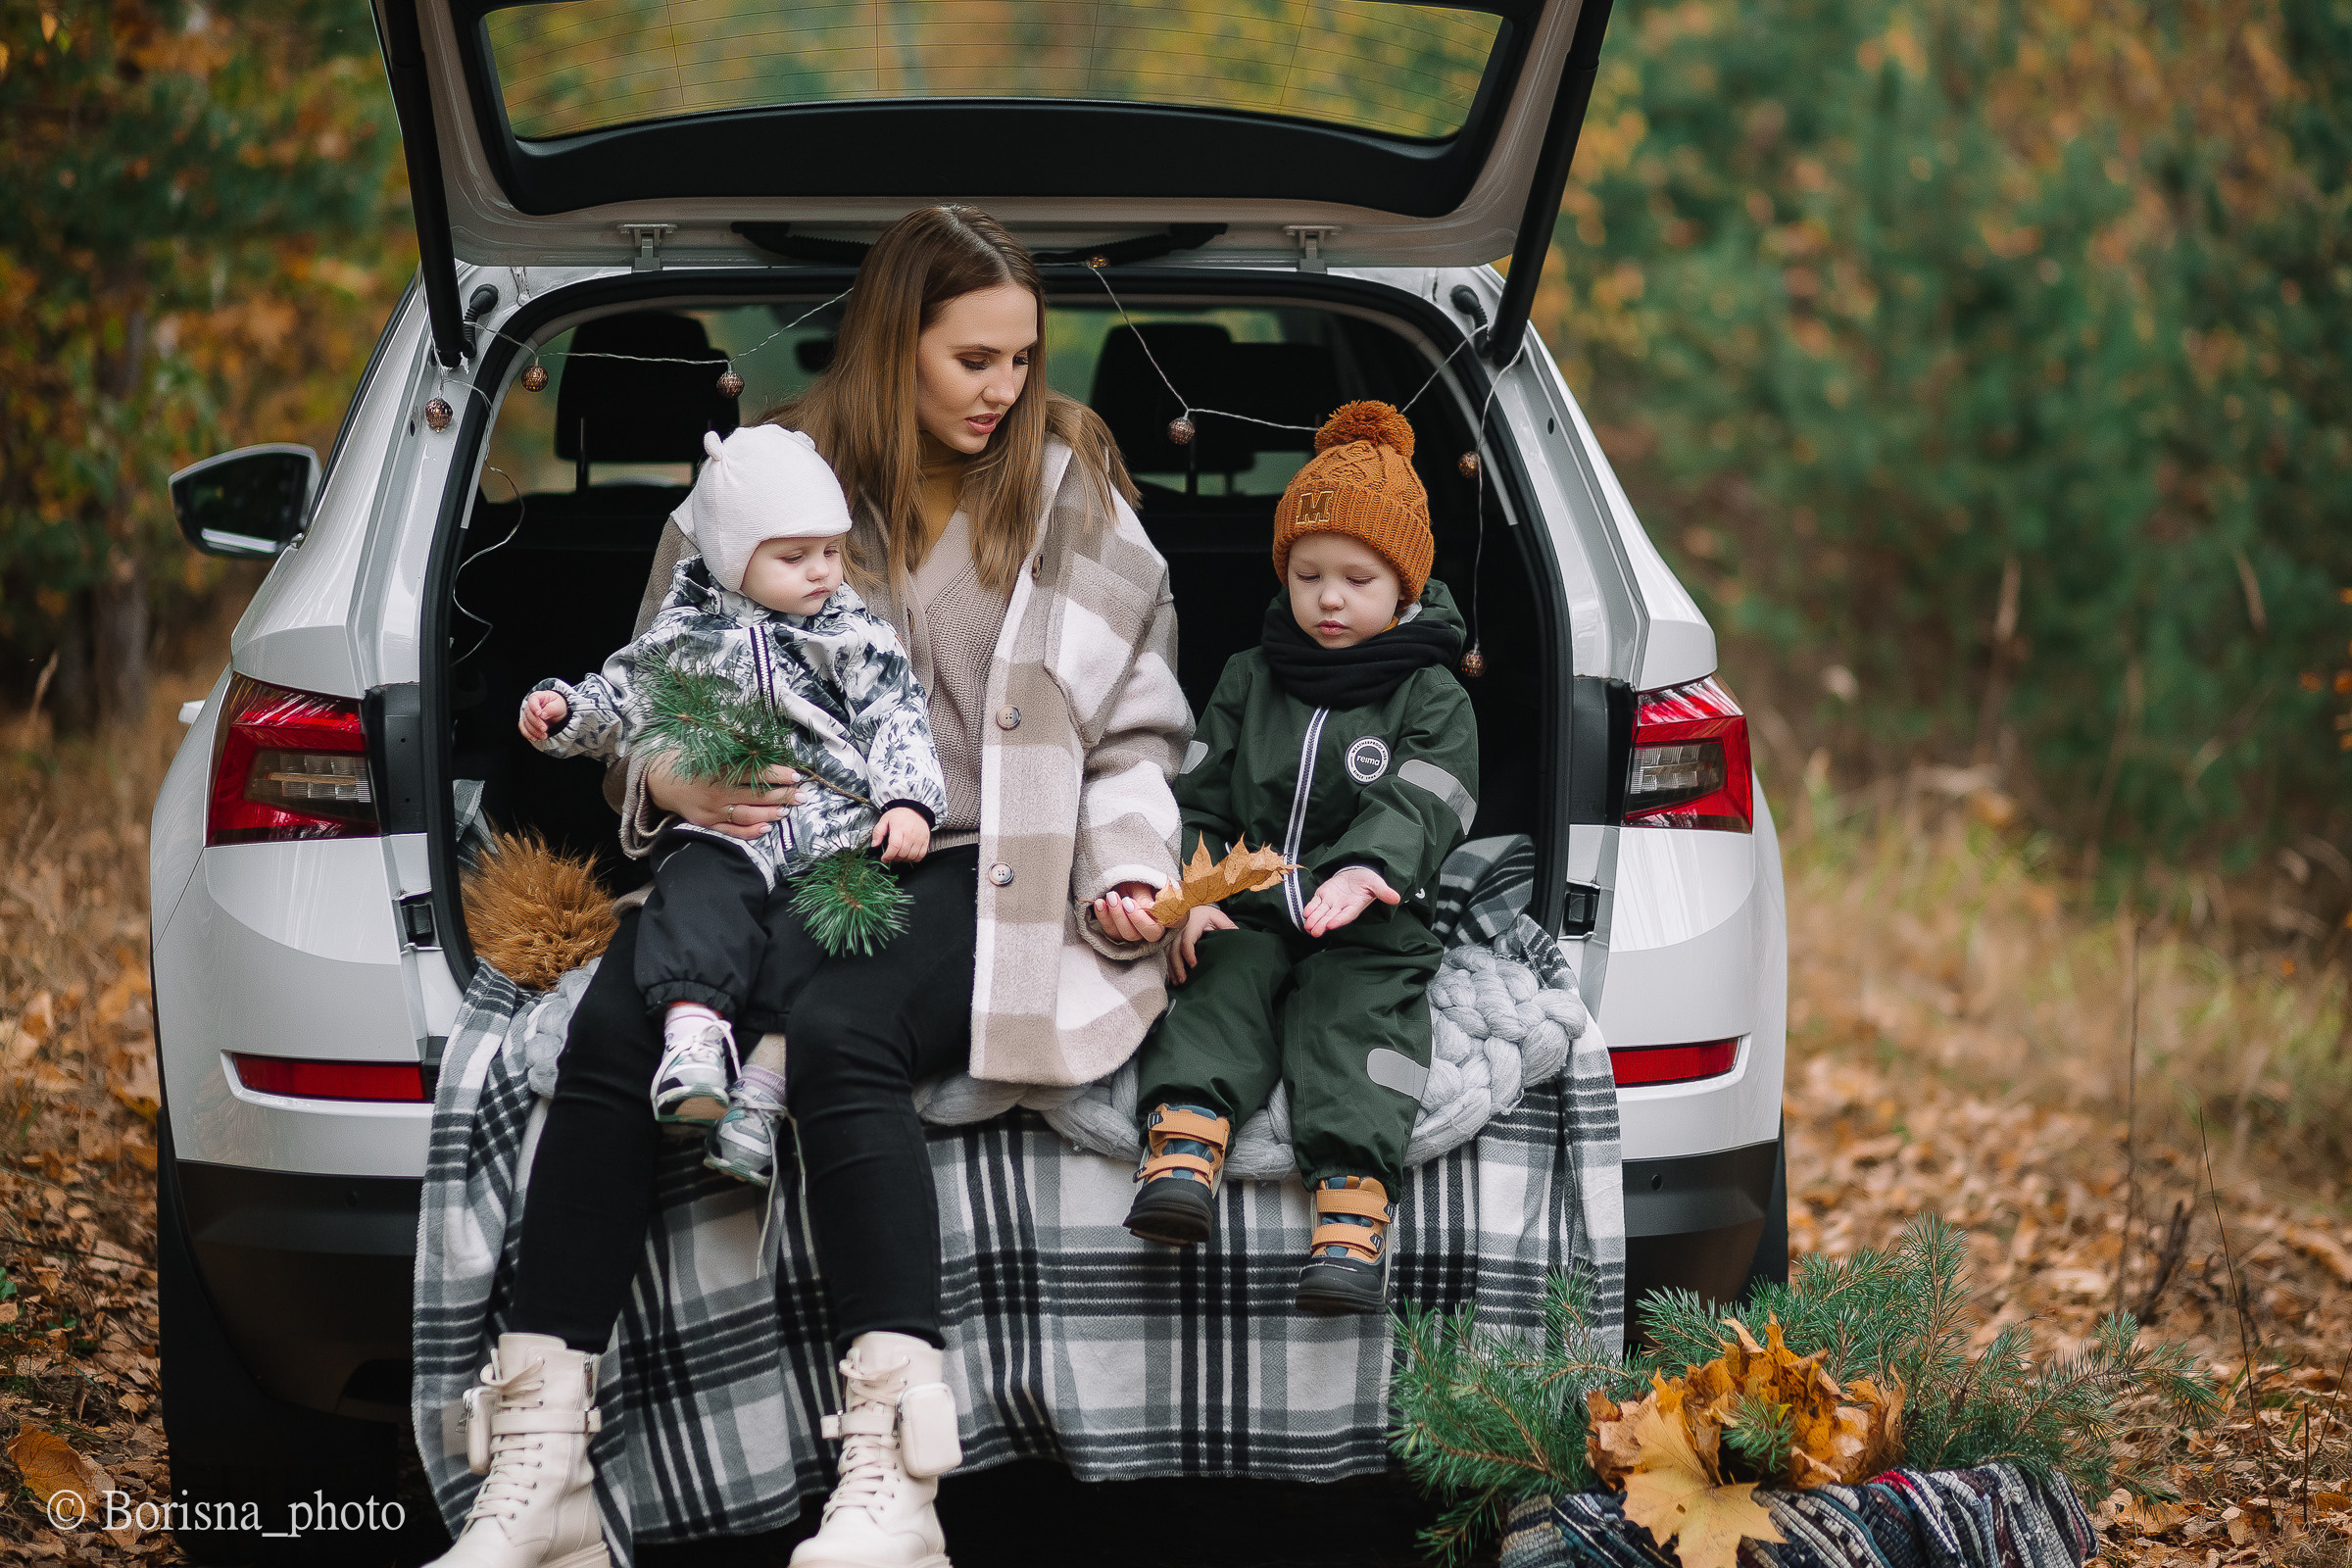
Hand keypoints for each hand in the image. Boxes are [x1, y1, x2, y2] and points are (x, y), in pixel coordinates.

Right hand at [519, 690, 567, 741]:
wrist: (557, 712)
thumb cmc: (558, 706)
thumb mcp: (560, 705)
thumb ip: (552, 708)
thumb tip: (543, 714)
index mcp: (539, 697)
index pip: (533, 699)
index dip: (534, 707)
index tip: (539, 714)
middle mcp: (530, 705)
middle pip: (528, 713)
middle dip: (536, 723)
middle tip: (545, 729)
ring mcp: (527, 715)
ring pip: (525, 723)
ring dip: (534, 731)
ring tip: (544, 736)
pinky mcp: (527, 723)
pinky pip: (523, 729)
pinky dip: (528, 734)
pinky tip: (536, 738)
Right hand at [645, 752, 801, 841]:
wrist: (658, 781)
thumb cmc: (688, 762)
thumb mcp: (707, 750)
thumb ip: (732, 750)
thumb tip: (759, 746)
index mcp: (718, 770)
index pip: (754, 773)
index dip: (776, 774)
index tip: (794, 774)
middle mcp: (716, 792)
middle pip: (755, 795)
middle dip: (782, 795)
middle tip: (801, 795)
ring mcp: (712, 810)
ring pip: (747, 815)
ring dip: (770, 813)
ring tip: (788, 810)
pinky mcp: (707, 823)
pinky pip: (732, 831)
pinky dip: (750, 832)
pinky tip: (766, 828)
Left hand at [872, 807, 930, 863]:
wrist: (916, 810)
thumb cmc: (900, 815)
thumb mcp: (885, 819)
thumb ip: (878, 832)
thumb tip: (874, 845)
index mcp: (899, 827)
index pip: (894, 846)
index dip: (888, 856)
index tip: (884, 858)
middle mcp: (911, 834)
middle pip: (902, 853)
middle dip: (894, 858)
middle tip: (891, 855)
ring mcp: (920, 838)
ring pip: (911, 857)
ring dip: (903, 859)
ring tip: (899, 854)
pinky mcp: (926, 841)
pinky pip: (920, 856)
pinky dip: (913, 859)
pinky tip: (908, 854)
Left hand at [1091, 880, 1165, 945]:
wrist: (1125, 881)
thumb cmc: (1138, 884)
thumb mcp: (1143, 886)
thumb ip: (1145, 897)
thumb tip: (1150, 907)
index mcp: (1159, 922)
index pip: (1154, 931)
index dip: (1141, 920)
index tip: (1130, 901)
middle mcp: (1145, 931)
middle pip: (1135, 935)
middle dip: (1124, 917)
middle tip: (1121, 899)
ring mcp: (1129, 932)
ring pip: (1120, 934)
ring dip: (1114, 914)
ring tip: (1110, 896)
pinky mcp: (1115, 931)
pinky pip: (1107, 929)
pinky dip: (1102, 915)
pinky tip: (1099, 902)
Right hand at [1167, 904, 1235, 983]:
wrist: (1193, 908)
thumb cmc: (1207, 914)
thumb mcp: (1218, 917)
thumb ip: (1228, 927)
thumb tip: (1239, 938)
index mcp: (1191, 923)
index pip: (1187, 940)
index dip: (1189, 954)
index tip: (1194, 966)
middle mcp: (1178, 929)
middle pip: (1174, 950)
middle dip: (1178, 966)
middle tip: (1183, 980)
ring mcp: (1172, 935)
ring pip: (1168, 953)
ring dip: (1172, 968)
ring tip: (1178, 982)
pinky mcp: (1169, 939)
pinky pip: (1166, 953)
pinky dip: (1169, 965)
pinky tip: (1173, 976)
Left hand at [1300, 866, 1399, 936]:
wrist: (1356, 872)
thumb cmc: (1368, 880)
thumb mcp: (1376, 883)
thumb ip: (1383, 892)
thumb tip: (1396, 898)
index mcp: (1355, 906)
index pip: (1347, 915)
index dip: (1339, 920)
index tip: (1331, 924)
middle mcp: (1342, 907)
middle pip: (1331, 917)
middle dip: (1322, 924)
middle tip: (1314, 932)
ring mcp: (1332, 902)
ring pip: (1321, 913)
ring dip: (1314, 919)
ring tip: (1307, 926)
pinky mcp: (1324, 895)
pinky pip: (1316, 903)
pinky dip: (1310, 908)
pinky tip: (1305, 913)